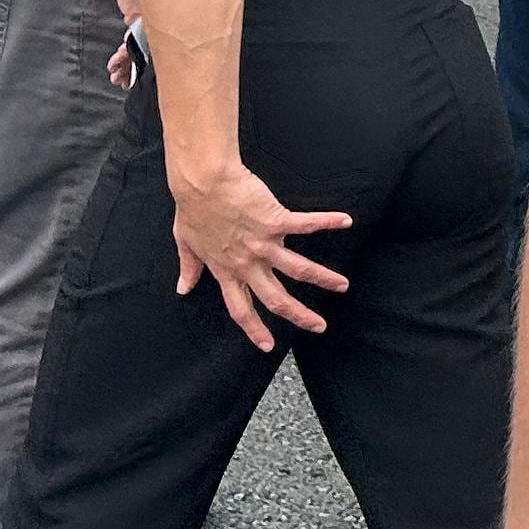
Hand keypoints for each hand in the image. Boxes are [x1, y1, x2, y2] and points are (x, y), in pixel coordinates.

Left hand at [171, 163, 353, 349]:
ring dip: (323, 278)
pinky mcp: (275, 220)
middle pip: (277, 298)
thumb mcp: (185, 243)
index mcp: (226, 270)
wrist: (202, 182)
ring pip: (299, 269)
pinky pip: (306, 224)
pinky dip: (328, 221)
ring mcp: (263, 244)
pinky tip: (346, 221)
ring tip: (343, 285)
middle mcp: (247, 263)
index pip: (241, 309)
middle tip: (319, 326)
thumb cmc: (193, 208)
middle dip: (299, 315)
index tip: (268, 345)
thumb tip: (183, 288)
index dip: (254, 329)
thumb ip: (189, 267)